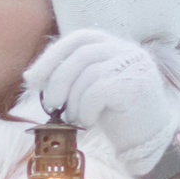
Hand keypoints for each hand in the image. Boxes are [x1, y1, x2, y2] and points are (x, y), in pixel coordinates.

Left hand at [30, 28, 178, 177]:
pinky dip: (86, 110)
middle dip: (57, 80)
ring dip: (73, 101)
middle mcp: (127, 50)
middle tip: (50, 105)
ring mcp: (134, 65)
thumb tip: (32, 76)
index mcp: (114, 45)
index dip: (53, 55)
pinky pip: (98, 92)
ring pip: (88, 74)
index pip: (79, 38)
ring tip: (74, 118)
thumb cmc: (115, 115)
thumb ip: (70, 76)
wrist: (147, 140)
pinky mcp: (136, 85)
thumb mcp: (89, 88)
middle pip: (81, 54)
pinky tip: (88, 121)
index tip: (33, 78)